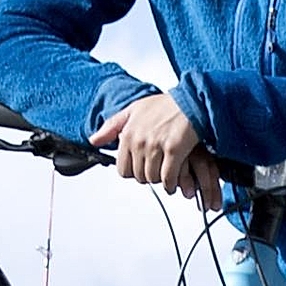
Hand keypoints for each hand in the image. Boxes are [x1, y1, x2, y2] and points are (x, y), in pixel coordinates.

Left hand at [91, 93, 220, 208]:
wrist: (191, 101)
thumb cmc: (165, 105)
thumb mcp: (133, 110)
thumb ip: (111, 127)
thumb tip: (93, 140)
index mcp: (128, 133)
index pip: (122, 169)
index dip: (133, 171)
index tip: (141, 167)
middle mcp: (139, 141)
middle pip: (138, 176)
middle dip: (147, 175)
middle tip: (156, 169)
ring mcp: (156, 146)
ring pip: (152, 178)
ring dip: (160, 180)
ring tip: (166, 172)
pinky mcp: (174, 150)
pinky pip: (168, 178)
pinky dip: (171, 184)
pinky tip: (174, 181)